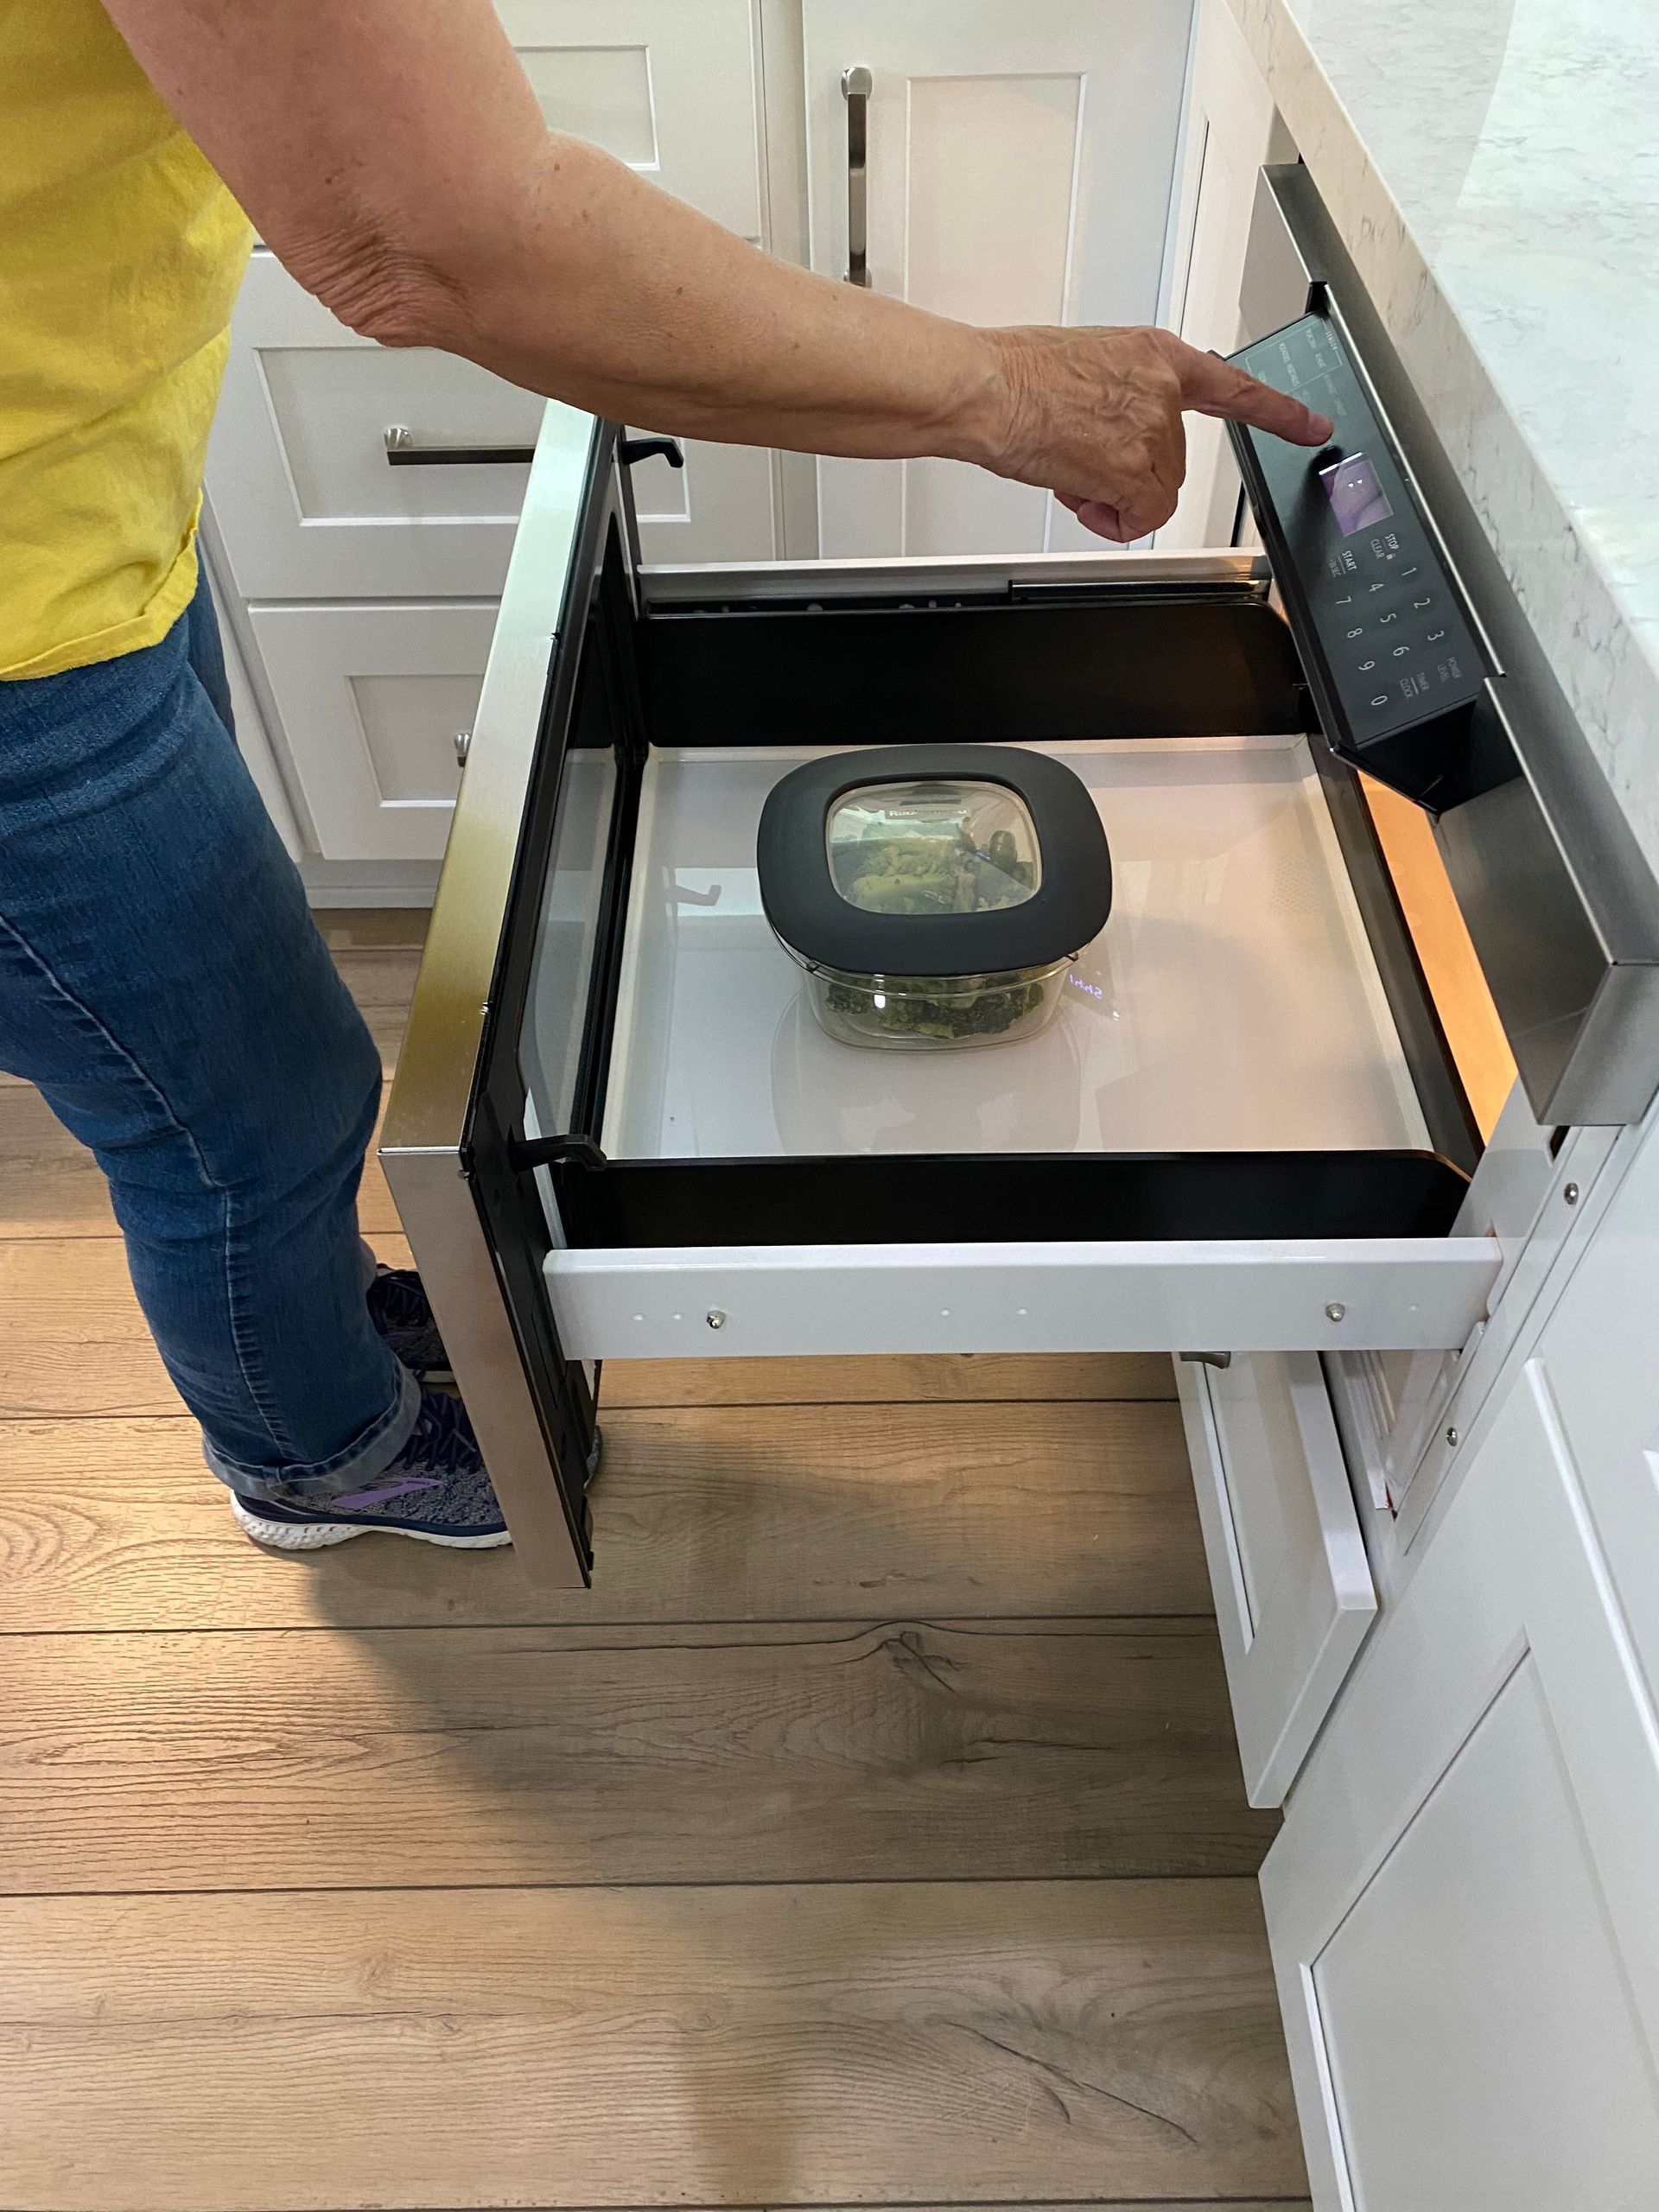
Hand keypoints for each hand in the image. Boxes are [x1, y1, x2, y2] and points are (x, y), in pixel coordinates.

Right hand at [977, 324, 1332, 542]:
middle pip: (1172, 461)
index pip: (1230, 386)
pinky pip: (1142, 517)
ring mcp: (1153, 427)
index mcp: (1154, 353)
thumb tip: (1112, 433)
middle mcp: (1163, 386)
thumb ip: (1120, 393)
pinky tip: (1081, 494)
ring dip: (1114, 495)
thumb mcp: (1085, 364)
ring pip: (1154, 491)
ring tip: (1069, 468)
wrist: (986, 388)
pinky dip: (1114, 520)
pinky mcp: (1135, 467)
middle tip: (1081, 461)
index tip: (1312, 427)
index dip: (1277, 412)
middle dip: (1129, 473)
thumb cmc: (1014, 377)